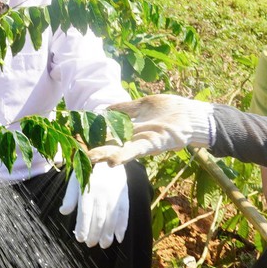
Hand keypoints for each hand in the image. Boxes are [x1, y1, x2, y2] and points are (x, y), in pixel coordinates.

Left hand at [59, 160, 131, 247]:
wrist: (109, 157)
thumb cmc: (88, 172)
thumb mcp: (76, 180)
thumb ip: (70, 196)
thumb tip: (63, 212)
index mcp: (88, 189)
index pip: (85, 212)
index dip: (83, 227)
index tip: (79, 238)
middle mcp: (102, 193)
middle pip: (98, 218)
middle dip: (95, 234)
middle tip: (90, 244)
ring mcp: (115, 196)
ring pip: (112, 218)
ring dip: (108, 234)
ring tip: (103, 245)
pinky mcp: (124, 197)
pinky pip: (124, 214)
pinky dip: (122, 227)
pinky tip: (119, 238)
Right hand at [88, 95, 214, 164]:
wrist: (194, 116)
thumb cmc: (171, 110)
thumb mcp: (143, 105)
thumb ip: (125, 108)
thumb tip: (104, 108)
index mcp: (130, 129)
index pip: (106, 133)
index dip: (90, 137)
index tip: (73, 139)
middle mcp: (134, 138)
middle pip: (110, 144)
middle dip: (93, 150)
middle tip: (76, 154)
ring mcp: (143, 141)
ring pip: (119, 149)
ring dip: (104, 155)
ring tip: (89, 160)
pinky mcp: (154, 143)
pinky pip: (136, 150)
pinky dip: (124, 155)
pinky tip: (112, 162)